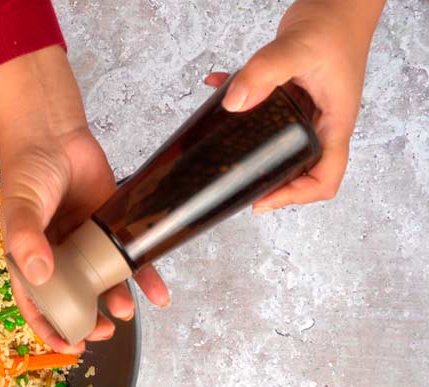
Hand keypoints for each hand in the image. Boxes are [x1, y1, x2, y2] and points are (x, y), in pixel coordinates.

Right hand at [0, 47, 168, 353]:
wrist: (54, 131)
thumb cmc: (27, 169)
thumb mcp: (19, 206)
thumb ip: (25, 239)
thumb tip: (39, 275)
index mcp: (28, 258)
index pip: (36, 303)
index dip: (50, 328)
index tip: (69, 347)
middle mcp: (57, 256)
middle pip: (73, 299)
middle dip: (88, 320)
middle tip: (102, 331)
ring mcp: (85, 243)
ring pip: (103, 282)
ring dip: (116, 300)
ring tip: (126, 311)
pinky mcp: (110, 227)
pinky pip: (129, 256)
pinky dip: (145, 276)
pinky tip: (158, 294)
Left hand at [209, 0, 384, 212]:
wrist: (337, 0)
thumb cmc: (333, 22)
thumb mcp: (296, 48)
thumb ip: (264, 73)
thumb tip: (234, 103)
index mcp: (334, 122)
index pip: (325, 177)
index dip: (296, 196)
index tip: (263, 199)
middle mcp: (322, 121)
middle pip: (302, 169)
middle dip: (271, 181)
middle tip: (237, 182)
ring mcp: (307, 109)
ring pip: (281, 145)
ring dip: (253, 148)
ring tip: (223, 150)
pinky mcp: (291, 94)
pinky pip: (264, 112)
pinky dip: (241, 106)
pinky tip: (218, 90)